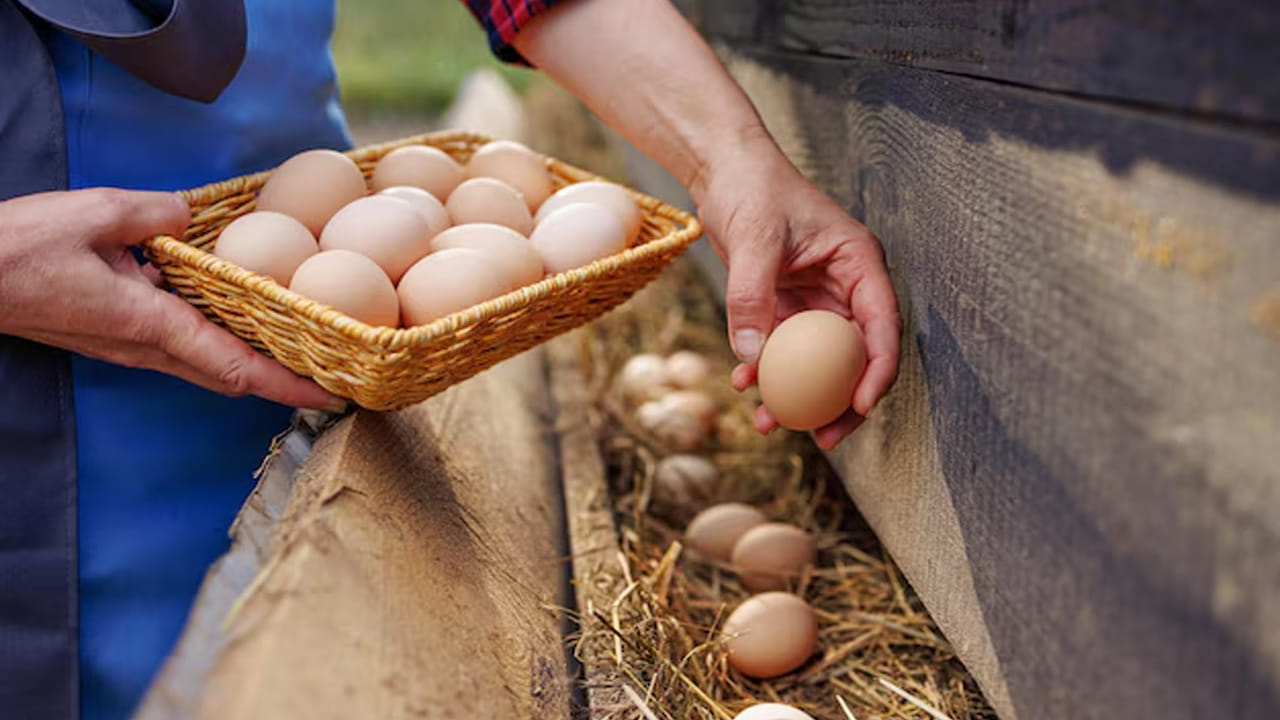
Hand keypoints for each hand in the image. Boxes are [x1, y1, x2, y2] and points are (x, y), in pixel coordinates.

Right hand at [0, 188, 343, 409]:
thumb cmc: (17, 249)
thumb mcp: (95, 212)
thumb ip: (155, 214)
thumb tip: (191, 218)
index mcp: (151, 323)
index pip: (235, 366)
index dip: (287, 385)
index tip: (328, 397)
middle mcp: (145, 346)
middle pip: (229, 377)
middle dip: (281, 382)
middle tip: (330, 377)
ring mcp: (128, 346)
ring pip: (205, 366)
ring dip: (252, 364)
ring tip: (297, 350)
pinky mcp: (115, 336)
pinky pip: (180, 348)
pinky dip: (218, 343)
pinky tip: (233, 317)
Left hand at [695, 136, 900, 449]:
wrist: (723, 170)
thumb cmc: (751, 188)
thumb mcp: (754, 240)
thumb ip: (752, 295)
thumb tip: (752, 354)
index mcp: (859, 263)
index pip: (882, 324)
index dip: (878, 371)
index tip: (859, 406)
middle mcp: (846, 284)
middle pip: (856, 354)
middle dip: (842, 402)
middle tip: (823, 439)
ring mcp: (817, 297)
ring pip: (819, 360)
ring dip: (798, 394)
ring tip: (770, 423)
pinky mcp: (788, 303)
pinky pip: (784, 348)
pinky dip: (767, 368)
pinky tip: (743, 383)